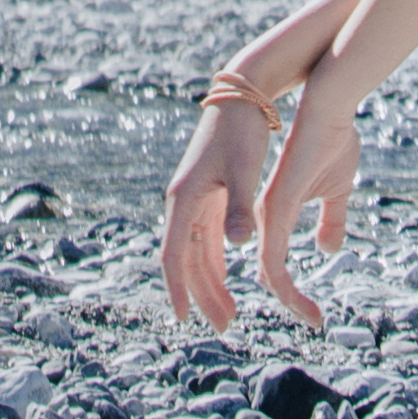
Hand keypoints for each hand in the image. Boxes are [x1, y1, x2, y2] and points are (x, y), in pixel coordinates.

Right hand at [158, 92, 266, 337]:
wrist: (243, 92)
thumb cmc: (242, 130)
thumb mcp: (243, 168)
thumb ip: (240, 206)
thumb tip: (237, 244)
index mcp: (185, 198)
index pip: (174, 255)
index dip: (178, 289)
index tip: (183, 320)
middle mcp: (183, 201)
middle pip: (187, 260)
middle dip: (202, 294)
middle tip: (224, 326)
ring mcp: (195, 197)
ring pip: (197, 251)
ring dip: (210, 281)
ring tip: (228, 312)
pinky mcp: (209, 193)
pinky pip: (207, 237)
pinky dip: (216, 261)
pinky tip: (227, 279)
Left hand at [251, 54, 359, 322]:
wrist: (327, 107)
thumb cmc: (331, 140)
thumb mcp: (336, 188)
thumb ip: (331, 218)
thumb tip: (328, 247)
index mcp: (275, 211)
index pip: (275, 265)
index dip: (293, 291)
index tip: (316, 311)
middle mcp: (265, 216)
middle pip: (270, 275)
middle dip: (291, 303)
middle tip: (315, 321)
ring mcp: (267, 213)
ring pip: (272, 274)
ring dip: (293, 301)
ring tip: (315, 318)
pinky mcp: (274, 209)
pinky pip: (274, 262)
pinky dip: (288, 288)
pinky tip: (305, 302)